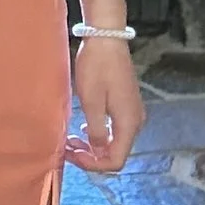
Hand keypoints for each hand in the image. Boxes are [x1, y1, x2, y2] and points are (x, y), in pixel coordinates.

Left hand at [65, 33, 143, 173]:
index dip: (93, 165)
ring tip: (72, 139)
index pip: (116, 161)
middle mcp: (136, 122)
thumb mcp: (91, 102)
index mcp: (129, 124)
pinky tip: (84, 127)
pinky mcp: (127, 104)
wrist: (107, 40)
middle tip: (68, 147)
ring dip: (94, 145)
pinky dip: (99, 133)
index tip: (72, 155)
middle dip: (91, 156)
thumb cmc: (97, 68)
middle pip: (116, 153)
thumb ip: (96, 131)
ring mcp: (133, 113)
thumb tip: (97, 149)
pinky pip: (115, 129)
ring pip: (115, 142)